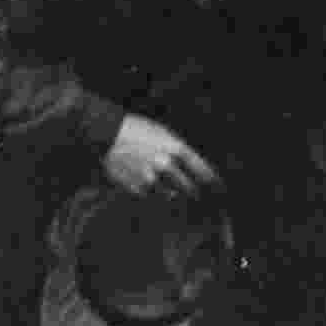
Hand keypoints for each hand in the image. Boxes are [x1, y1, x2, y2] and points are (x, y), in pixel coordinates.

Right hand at [103, 114, 219, 197]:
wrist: (107, 133)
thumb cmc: (135, 128)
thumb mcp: (162, 133)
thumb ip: (177, 150)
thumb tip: (189, 168)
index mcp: (175, 148)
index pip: (202, 169)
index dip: (212, 180)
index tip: (219, 188)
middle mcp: (165, 165)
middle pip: (189, 188)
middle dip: (193, 191)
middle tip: (194, 193)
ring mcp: (151, 179)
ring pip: (170, 195)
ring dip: (172, 193)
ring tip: (168, 187)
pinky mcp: (136, 188)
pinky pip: (151, 197)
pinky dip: (152, 193)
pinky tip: (146, 183)